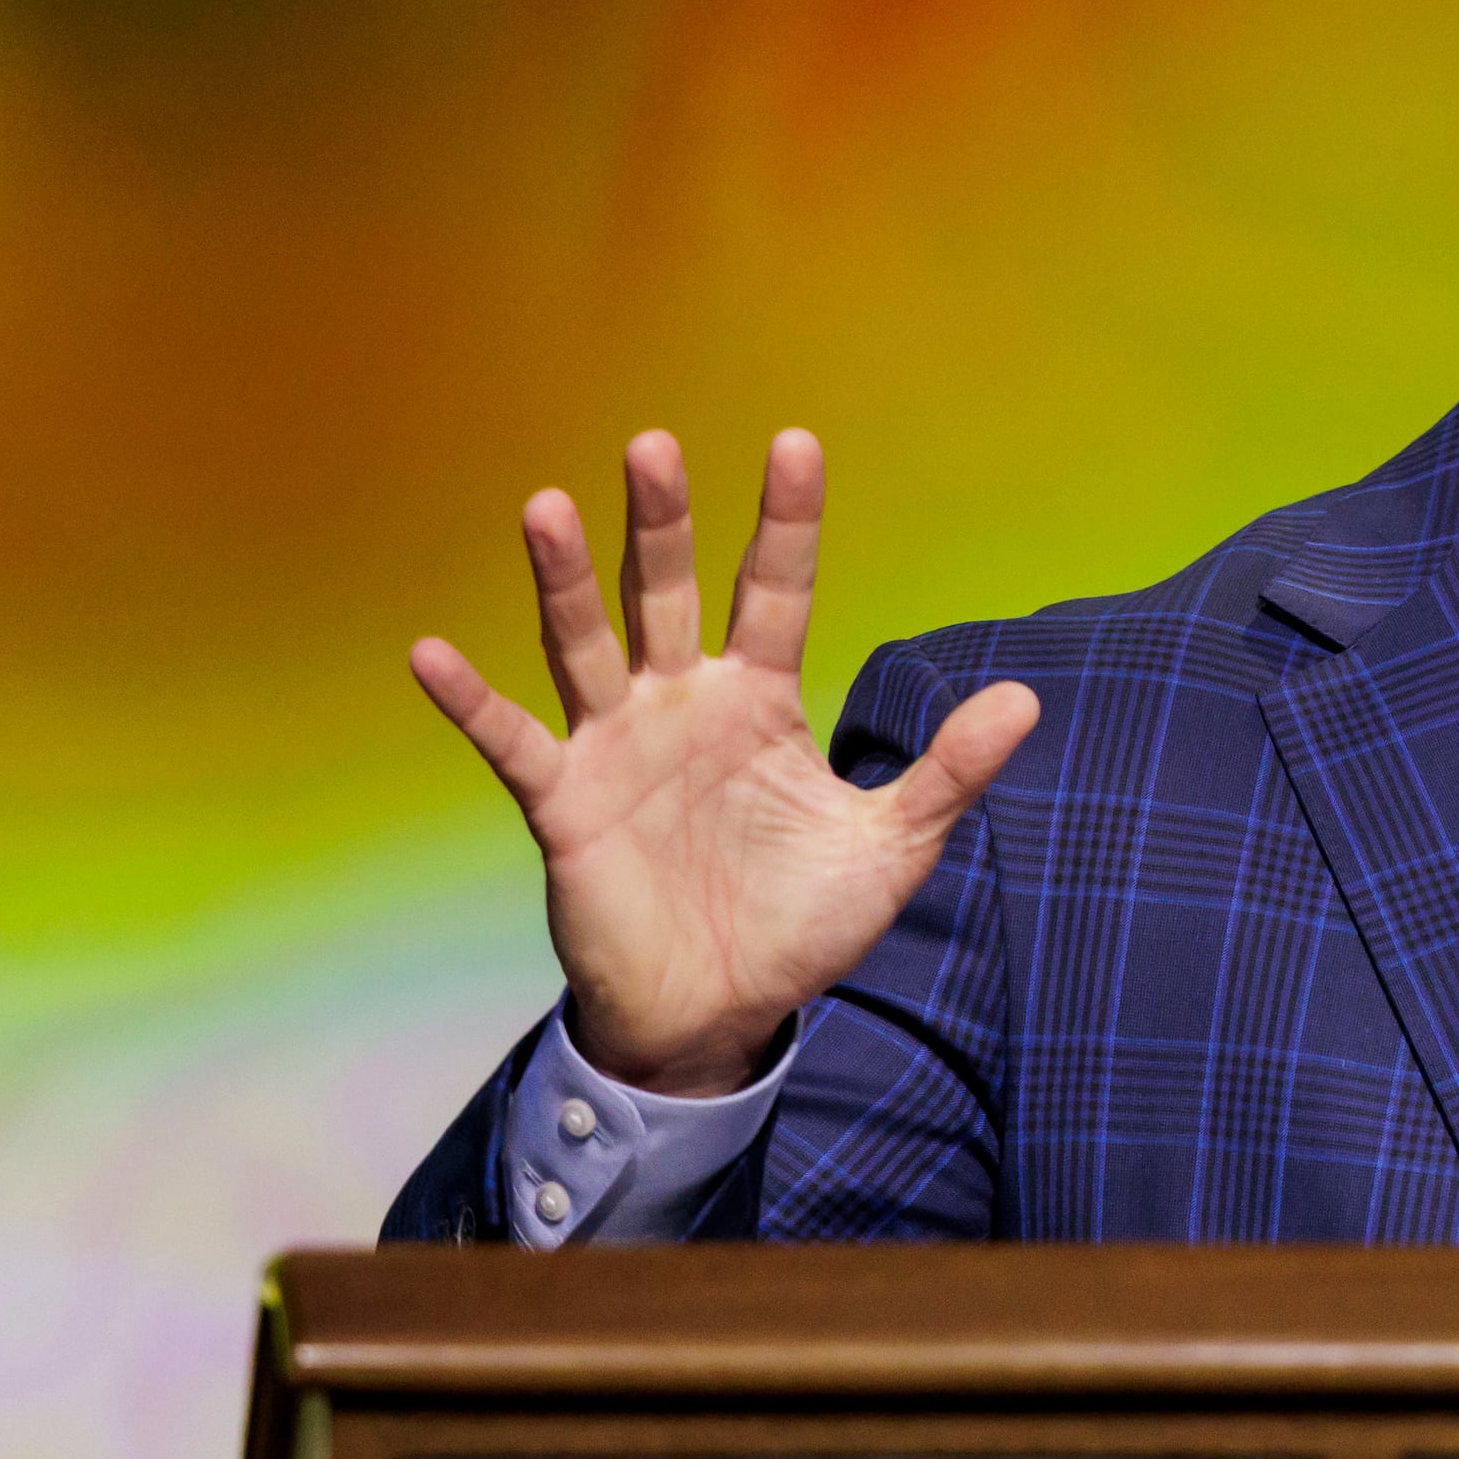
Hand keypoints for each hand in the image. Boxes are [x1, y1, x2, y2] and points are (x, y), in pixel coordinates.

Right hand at [409, 429, 1037, 1097]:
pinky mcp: (565, 802)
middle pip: (666, 591)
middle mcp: (682, 702)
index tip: (794, 443)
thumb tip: (1027, 700)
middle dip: (661, 521)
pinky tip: (431, 654)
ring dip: (563, 580)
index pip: (776, 590)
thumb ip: (949, 771)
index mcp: (761, 701)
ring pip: (583, 644)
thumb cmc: (801, 923)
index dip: (785, 521)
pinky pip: (511, 742)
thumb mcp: (891, 846)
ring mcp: (617, 746)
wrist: (722, 1015)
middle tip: (653, 445)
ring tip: (546, 506)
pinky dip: (470, 701)